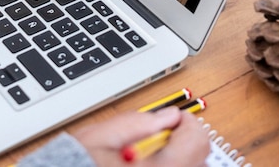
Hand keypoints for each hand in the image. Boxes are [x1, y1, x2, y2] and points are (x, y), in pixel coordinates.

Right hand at [73, 107, 209, 166]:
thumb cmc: (78, 164)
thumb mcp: (102, 137)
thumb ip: (138, 122)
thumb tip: (168, 115)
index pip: (197, 139)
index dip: (186, 121)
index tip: (171, 118)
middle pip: (200, 159)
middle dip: (183, 142)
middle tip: (157, 136)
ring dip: (177, 157)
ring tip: (147, 155)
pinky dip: (170, 165)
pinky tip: (145, 165)